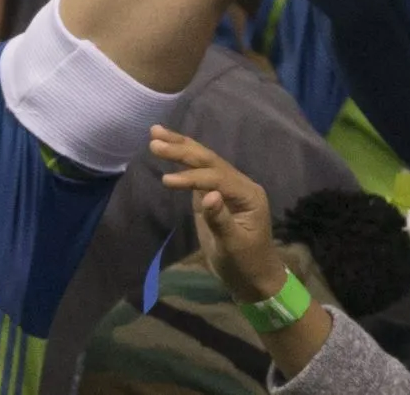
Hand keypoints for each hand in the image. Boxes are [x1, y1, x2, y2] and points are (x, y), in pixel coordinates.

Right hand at [151, 125, 288, 302]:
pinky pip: (200, 172)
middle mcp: (240, 184)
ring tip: (156, 132)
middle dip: (182, 149)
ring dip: (181, 147)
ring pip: (204, 161)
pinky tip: (170, 148)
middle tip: (155, 139)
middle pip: (209, 161)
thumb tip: (207, 196)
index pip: (217, 178)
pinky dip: (183, 161)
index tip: (166, 182)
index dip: (192, 178)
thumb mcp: (233, 246)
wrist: (254, 278)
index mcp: (248, 194)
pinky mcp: (216, 194)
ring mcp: (228, 187)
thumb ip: (221, 219)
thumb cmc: (246, 264)